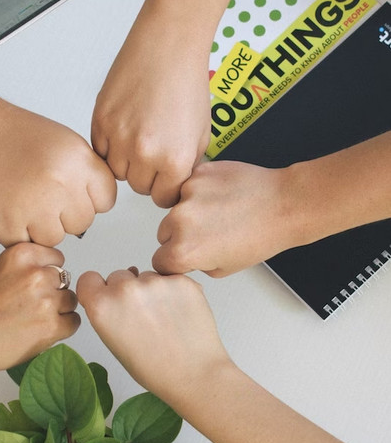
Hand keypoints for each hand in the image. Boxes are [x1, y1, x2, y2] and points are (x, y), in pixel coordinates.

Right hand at [0, 97, 116, 246]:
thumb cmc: (14, 134)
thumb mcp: (65, 142)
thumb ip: (86, 173)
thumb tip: (98, 204)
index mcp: (78, 160)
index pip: (106, 200)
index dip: (91, 198)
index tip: (76, 193)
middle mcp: (60, 183)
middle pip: (82, 223)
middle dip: (66, 214)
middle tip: (44, 196)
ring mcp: (34, 205)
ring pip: (55, 238)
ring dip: (41, 227)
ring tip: (25, 201)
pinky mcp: (8, 223)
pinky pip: (26, 244)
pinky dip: (17, 232)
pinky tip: (9, 207)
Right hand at [0, 243, 79, 377]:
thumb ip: (21, 261)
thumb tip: (42, 263)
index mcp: (23, 255)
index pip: (57, 258)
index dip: (49, 272)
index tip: (39, 284)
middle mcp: (37, 275)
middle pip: (65, 280)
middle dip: (54, 292)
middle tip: (34, 305)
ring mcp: (46, 301)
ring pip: (71, 301)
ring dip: (60, 310)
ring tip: (36, 319)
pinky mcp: (51, 326)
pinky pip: (73, 322)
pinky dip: (62, 328)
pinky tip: (43, 330)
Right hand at [76, 268, 228, 403]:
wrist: (194, 374)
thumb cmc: (154, 368)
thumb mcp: (113, 342)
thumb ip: (107, 312)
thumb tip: (114, 289)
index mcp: (102, 306)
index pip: (88, 279)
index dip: (98, 289)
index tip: (107, 298)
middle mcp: (125, 289)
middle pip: (118, 275)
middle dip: (126, 290)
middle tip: (142, 316)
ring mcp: (154, 281)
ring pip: (146, 276)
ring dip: (151, 290)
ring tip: (164, 318)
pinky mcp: (180, 279)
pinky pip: (169, 277)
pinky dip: (173, 290)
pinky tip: (179, 313)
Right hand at [91, 16, 210, 207]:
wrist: (168, 45)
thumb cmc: (187, 82)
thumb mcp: (201, 134)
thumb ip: (186, 165)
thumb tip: (173, 184)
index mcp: (174, 160)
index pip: (163, 198)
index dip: (165, 187)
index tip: (165, 178)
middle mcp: (144, 153)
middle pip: (139, 187)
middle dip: (147, 175)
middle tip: (153, 151)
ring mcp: (119, 138)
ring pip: (117, 172)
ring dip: (127, 162)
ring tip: (139, 137)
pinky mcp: (100, 121)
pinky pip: (100, 151)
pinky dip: (110, 146)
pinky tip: (125, 128)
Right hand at [152, 161, 298, 276]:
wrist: (284, 204)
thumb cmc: (261, 236)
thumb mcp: (223, 269)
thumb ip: (194, 263)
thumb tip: (182, 255)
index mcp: (184, 251)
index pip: (159, 261)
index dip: (173, 262)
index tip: (184, 257)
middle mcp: (180, 221)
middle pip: (163, 233)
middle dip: (179, 236)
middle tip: (208, 234)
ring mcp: (187, 194)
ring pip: (174, 208)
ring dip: (189, 212)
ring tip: (219, 213)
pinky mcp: (197, 174)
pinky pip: (188, 187)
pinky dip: (200, 192)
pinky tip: (220, 197)